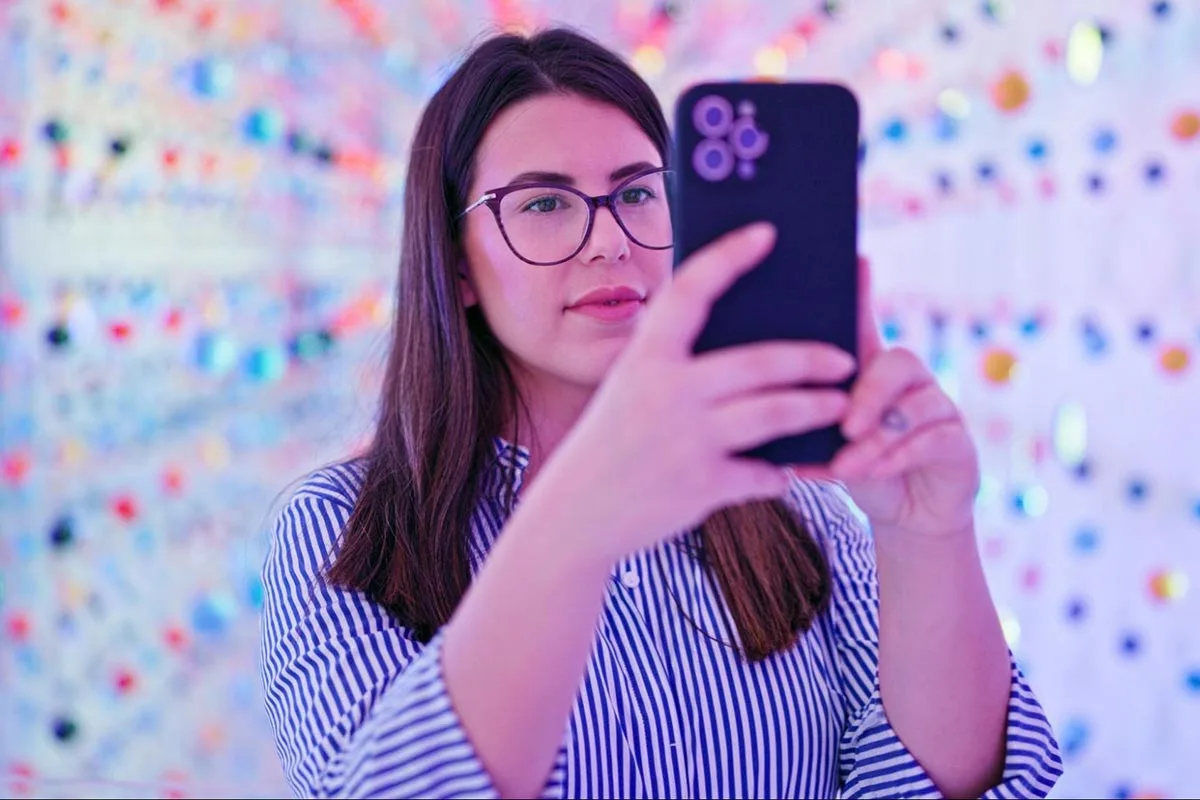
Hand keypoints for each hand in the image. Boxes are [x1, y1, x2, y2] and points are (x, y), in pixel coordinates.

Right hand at [537, 223, 857, 563]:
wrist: (575, 516)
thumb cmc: (610, 444)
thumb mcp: (627, 390)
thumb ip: (673, 366)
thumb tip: (743, 341)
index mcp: (645, 359)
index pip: (690, 290)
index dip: (729, 257)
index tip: (766, 233)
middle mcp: (667, 393)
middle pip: (759, 362)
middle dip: (810, 359)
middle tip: (845, 358)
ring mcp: (688, 441)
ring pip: (774, 414)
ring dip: (814, 407)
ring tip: (837, 404)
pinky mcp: (703, 487)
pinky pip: (762, 474)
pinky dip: (779, 473)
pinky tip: (786, 471)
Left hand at [799, 257, 980, 538]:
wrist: (904, 514)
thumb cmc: (859, 468)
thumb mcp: (826, 442)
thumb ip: (808, 421)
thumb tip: (766, 406)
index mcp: (870, 370)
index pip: (865, 324)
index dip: (862, 292)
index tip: (856, 259)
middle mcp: (908, 379)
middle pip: (895, 363)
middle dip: (866, 396)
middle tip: (843, 427)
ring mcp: (937, 406)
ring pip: (912, 407)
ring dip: (877, 438)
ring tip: (849, 463)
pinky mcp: (958, 439)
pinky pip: (932, 438)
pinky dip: (898, 457)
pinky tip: (874, 472)